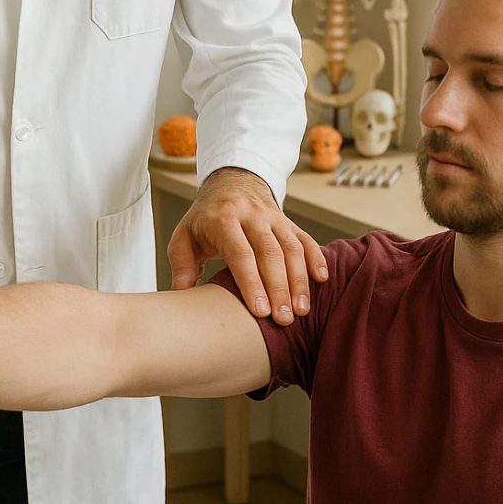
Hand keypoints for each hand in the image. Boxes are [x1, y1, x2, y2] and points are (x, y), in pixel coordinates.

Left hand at [167, 166, 327, 324]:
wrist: (231, 183)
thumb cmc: (206, 218)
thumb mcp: (184, 235)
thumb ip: (181, 264)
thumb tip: (180, 294)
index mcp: (223, 219)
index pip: (240, 252)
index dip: (251, 282)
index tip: (260, 311)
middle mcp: (252, 216)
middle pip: (270, 253)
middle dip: (279, 288)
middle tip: (284, 320)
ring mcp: (274, 218)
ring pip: (292, 248)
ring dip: (299, 281)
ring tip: (301, 311)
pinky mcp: (289, 222)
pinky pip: (306, 239)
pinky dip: (316, 258)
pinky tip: (321, 279)